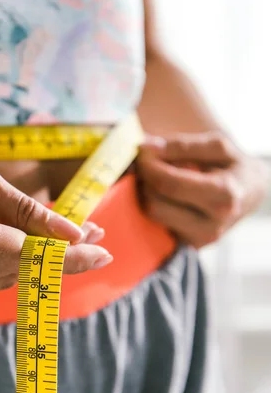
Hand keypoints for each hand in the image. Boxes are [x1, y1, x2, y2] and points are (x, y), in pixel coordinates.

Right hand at [0, 128, 111, 306]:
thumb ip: (22, 209)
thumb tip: (71, 232)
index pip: (29, 257)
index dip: (70, 255)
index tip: (103, 249)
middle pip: (21, 271)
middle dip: (59, 253)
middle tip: (92, 231)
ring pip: (5, 278)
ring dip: (36, 259)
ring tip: (62, 234)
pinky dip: (7, 262)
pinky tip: (20, 243)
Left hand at [137, 132, 268, 247]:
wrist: (250, 193)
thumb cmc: (233, 166)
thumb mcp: (217, 146)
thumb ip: (183, 145)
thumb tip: (148, 147)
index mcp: (224, 196)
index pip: (169, 184)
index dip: (148, 166)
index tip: (141, 151)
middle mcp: (213, 224)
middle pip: (155, 202)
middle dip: (144, 179)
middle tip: (146, 162)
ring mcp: (201, 240)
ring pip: (152, 216)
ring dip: (146, 192)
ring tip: (157, 176)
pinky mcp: (190, 247)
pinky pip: (158, 225)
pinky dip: (155, 206)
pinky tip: (163, 194)